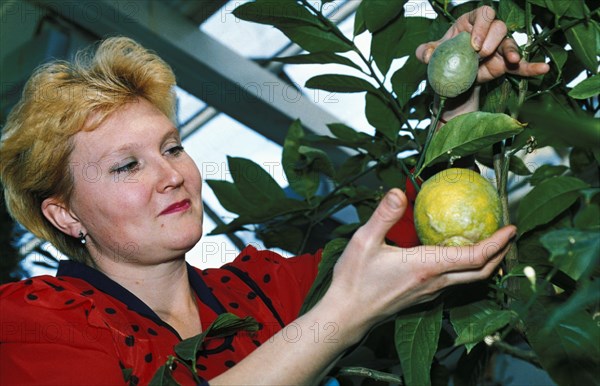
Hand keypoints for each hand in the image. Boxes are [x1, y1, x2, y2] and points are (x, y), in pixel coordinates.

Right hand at [328, 189, 514, 329]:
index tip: (511, 228)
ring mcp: (430, 292)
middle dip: (500, 254)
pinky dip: (466, 269)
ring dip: (486, 263)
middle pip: (481, 272)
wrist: (346, 314)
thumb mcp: (364, 241)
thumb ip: (384, 215)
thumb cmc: (355, 280)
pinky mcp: (423, 297)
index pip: (474, 256)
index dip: (497, 242)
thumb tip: (398, 191)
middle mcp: (434, 282)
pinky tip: (456, 257)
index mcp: (426, 266)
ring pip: (469, 280)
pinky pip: (454, 283)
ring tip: (490, 244)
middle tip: (509, 235)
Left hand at [416, 6, 548, 83]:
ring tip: (510, 61)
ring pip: (510, 44)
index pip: (484, 14)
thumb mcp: (430, 55)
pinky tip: (543, 68)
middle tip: (480, 54)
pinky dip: (531, 67)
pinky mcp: (504, 65)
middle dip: (492, 39)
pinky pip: (521, 66)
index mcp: (471, 23)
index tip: (473, 44)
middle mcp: (488, 33)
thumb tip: (427, 54)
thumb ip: (426, 52)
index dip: (482, 26)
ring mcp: (498, 49)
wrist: (450, 82)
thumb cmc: (442, 60)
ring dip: (511, 52)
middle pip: (499, 27)